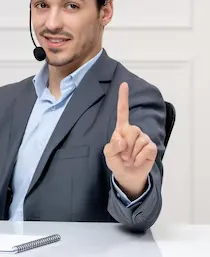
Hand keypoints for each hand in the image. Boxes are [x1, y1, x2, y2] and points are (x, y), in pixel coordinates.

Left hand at [103, 82, 157, 198]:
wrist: (127, 175)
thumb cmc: (117, 161)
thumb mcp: (108, 154)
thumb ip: (112, 146)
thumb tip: (121, 140)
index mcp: (121, 129)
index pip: (122, 111)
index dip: (123, 98)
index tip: (123, 84)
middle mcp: (133, 130)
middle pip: (131, 129)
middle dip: (125, 145)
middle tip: (123, 155)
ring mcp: (144, 138)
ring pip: (138, 141)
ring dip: (131, 154)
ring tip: (129, 159)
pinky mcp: (151, 147)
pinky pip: (146, 149)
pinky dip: (139, 158)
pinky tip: (137, 161)